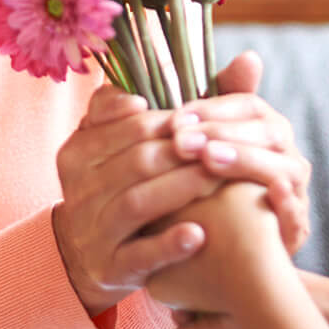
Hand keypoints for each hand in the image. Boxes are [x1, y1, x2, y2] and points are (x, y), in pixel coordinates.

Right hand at [52, 83, 279, 316]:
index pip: (129, 125)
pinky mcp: (108, 267)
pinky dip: (169, 243)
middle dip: (184, 154)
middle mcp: (78, 187)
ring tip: (218, 183)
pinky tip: (199, 234)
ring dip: (182, 190)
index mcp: (78, 149)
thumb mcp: (123, 141)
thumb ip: (167, 100)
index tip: (201, 122)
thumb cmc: (122, 182)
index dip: (171, 122)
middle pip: (137, 161)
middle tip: (224, 151)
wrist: (88, 255)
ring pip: (138, 203)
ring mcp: (91, 229)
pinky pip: (139, 254)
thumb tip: (250, 60)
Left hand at [189, 50, 311, 255]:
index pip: (248, 104)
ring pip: (281, 168)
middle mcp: (286, 155)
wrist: (232, 255)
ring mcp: (295, 192)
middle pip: (265, 131)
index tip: (177, 116)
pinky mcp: (296, 229)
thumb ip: (202, 108)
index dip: (213, 108)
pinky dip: (284, 205)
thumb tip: (244, 57)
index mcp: (266, 129)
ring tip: (209, 159)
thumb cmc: (213, 191)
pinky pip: (297, 214)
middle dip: (221, 132)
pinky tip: (267, 194)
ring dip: (245, 160)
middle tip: (182, 139)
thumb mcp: (202, 150)